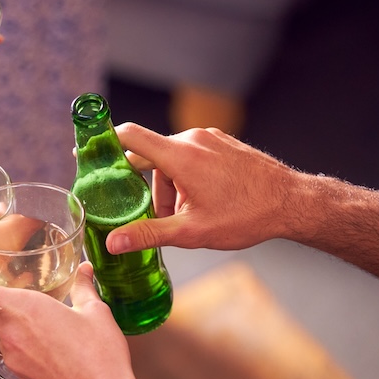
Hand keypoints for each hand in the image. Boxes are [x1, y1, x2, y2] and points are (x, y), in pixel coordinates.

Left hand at [0, 262, 130, 378]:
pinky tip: (37, 340)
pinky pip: (6, 350)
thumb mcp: (94, 312)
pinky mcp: (18, 374)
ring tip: (23, 315)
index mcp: (23, 308)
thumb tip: (85, 270)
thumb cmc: (99, 354)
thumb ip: (83, 287)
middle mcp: (10, 331)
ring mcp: (11, 355)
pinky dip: (14, 341)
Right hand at [108, 124, 305, 253]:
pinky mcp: (224, 142)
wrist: (293, 203)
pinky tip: (204, 203)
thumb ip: (147, 234)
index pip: (129, 136)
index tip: (85, 151)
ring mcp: (210, 138)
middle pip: (150, 158)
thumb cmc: (246, 216)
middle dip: (148, 189)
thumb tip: (113, 242)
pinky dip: (188, 178)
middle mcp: (192, 140)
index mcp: (180, 156)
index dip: (104, 142)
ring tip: (188, 217)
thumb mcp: (191, 232)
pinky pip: (193, 156)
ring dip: (171, 188)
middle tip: (157, 218)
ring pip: (172, 160)